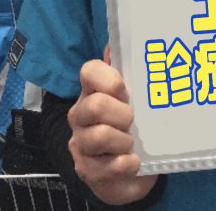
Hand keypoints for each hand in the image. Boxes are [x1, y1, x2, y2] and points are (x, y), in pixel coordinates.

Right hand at [67, 45, 157, 204]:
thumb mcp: (135, 98)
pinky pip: (108, 166)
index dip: (108, 78)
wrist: (131, 170)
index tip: (124, 90)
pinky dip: (126, 163)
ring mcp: (80, 143)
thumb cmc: (133, 126)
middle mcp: (81, 115)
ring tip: (131, 143)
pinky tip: (133, 161)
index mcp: (93, 91)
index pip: (89, 71)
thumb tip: (114, 45)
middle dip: (122, 114)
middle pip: (95, 105)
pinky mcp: (86, 171)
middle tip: (132, 121)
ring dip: (124, 141)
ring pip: (100, 136)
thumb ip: (127, 72)